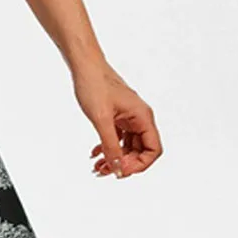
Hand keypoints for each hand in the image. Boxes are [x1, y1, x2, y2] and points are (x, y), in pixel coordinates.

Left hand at [72, 61, 162, 178]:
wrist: (84, 66)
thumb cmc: (95, 85)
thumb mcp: (101, 119)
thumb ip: (110, 145)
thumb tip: (117, 168)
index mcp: (143, 117)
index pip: (153, 150)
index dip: (140, 164)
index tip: (120, 170)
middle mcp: (139, 118)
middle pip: (141, 151)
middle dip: (124, 164)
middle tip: (105, 171)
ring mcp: (128, 118)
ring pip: (128, 146)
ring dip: (114, 159)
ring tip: (98, 167)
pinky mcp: (117, 117)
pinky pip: (118, 139)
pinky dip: (108, 148)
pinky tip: (95, 154)